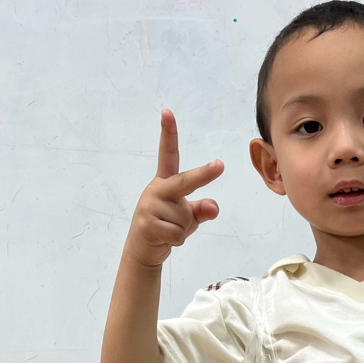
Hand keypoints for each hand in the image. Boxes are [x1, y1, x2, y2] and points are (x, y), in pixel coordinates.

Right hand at [124, 109, 223, 267]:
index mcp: (165, 182)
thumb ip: (203, 209)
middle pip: (185, 182)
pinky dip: (178, 241)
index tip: (167, 112)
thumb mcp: (189, 217)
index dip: (169, 133)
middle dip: (203, 175)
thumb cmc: (169, 228)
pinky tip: (166, 240)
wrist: (144, 250)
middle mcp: (156, 190)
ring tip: (169, 231)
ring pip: (186, 218)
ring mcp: (149, 206)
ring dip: (184, 230)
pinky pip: (179, 234)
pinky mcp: (147, 225)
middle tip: (220, 165)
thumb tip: (213, 206)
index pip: (168, 154)